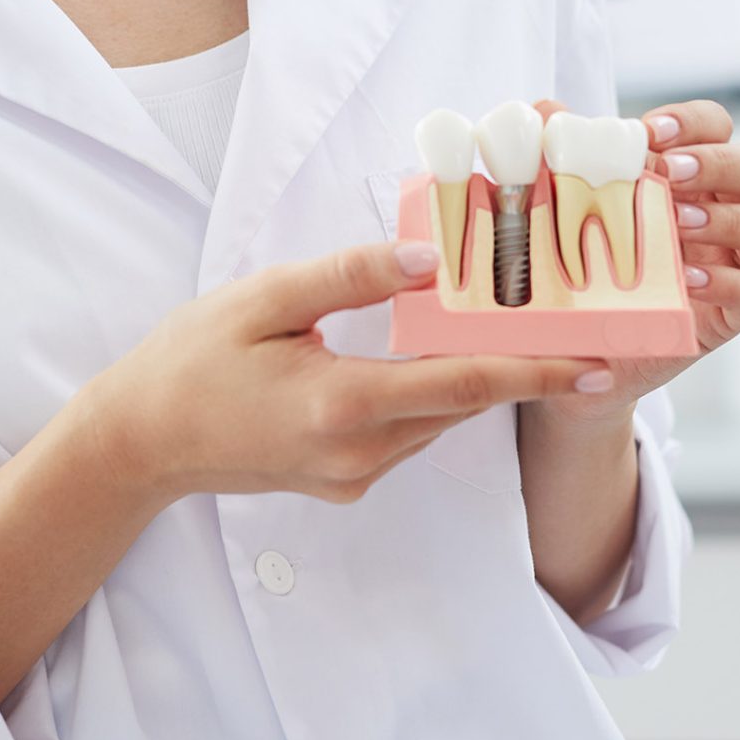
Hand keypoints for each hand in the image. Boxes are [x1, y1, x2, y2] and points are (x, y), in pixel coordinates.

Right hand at [100, 240, 597, 506]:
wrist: (140, 443)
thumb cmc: (191, 361)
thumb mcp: (263, 300)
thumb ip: (347, 275)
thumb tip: (426, 256)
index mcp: (343, 404)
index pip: (465, 384)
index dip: (539, 373)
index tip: (599, 366)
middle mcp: (358, 452)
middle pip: (464, 404)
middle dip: (525, 370)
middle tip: (583, 329)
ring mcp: (352, 476)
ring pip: (439, 421)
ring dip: (479, 381)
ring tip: (526, 334)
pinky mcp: (344, 484)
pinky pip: (409, 435)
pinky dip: (434, 398)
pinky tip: (439, 359)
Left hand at [525, 96, 739, 427]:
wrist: (574, 348)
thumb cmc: (578, 270)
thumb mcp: (561, 215)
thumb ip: (558, 161)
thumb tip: (548, 111)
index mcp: (690, 176)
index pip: (717, 127)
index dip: (694, 121)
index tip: (650, 132)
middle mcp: (722, 211)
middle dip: (721, 162)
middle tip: (671, 174)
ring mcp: (733, 263)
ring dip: (731, 218)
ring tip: (678, 224)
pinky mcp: (730, 315)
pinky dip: (727, 282)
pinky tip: (686, 279)